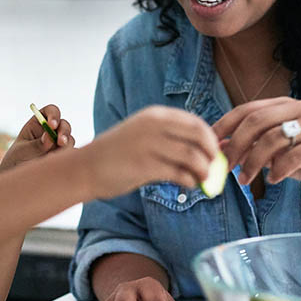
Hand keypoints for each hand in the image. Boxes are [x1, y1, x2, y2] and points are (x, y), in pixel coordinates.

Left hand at [0, 103, 73, 172]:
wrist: (18, 178)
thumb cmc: (16, 160)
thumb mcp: (22, 151)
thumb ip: (36, 144)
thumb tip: (49, 136)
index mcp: (38, 123)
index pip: (50, 111)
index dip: (53, 115)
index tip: (52, 125)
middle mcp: (51, 131)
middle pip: (64, 124)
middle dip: (64, 132)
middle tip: (60, 142)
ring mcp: (58, 144)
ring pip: (69, 139)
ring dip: (66, 145)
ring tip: (55, 156)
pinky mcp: (63, 156)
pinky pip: (71, 154)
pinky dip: (67, 157)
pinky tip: (58, 163)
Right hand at [80, 105, 219, 198]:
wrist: (86, 168)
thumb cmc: (117, 154)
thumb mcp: (142, 134)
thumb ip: (168, 138)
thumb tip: (202, 151)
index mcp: (155, 115)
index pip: (195, 122)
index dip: (210, 138)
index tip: (214, 152)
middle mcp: (154, 126)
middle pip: (199, 136)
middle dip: (212, 153)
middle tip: (214, 166)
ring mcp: (149, 145)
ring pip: (192, 156)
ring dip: (204, 170)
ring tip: (203, 180)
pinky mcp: (145, 166)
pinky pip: (179, 173)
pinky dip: (190, 181)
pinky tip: (189, 185)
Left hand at [213, 97, 300, 191]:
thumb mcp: (276, 151)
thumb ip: (252, 146)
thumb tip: (219, 149)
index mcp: (284, 105)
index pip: (247, 110)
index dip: (225, 125)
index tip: (210, 143)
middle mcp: (298, 109)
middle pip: (256, 122)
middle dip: (235, 145)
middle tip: (224, 166)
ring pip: (271, 140)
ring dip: (252, 163)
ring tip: (245, 180)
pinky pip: (292, 158)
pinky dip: (277, 171)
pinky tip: (272, 180)